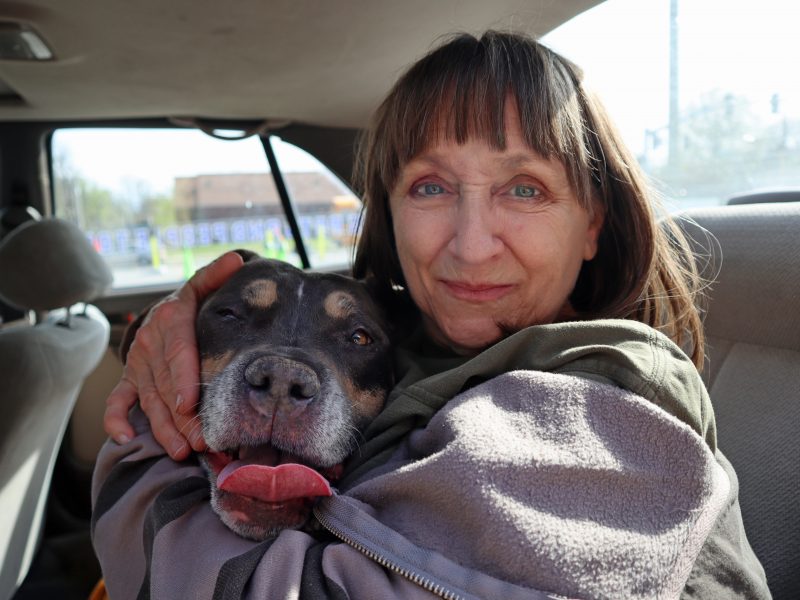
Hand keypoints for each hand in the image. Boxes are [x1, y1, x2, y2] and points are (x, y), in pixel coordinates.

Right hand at [103, 251, 243, 459]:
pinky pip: (118, 401)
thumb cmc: (194, 305)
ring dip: (164, 427)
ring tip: (183, 450)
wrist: (165, 311)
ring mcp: (138, 363)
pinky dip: (116, 420)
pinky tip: (126, 438)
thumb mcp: (204, 287)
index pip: (178, 351)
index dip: (182, 378)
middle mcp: (151, 342)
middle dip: (183, 416)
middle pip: (166, 384)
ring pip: (149, 400)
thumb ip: (217, 276)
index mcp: (172, 318)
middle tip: (202, 442)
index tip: (190, 403)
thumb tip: (237, 260)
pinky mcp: (130, 379)